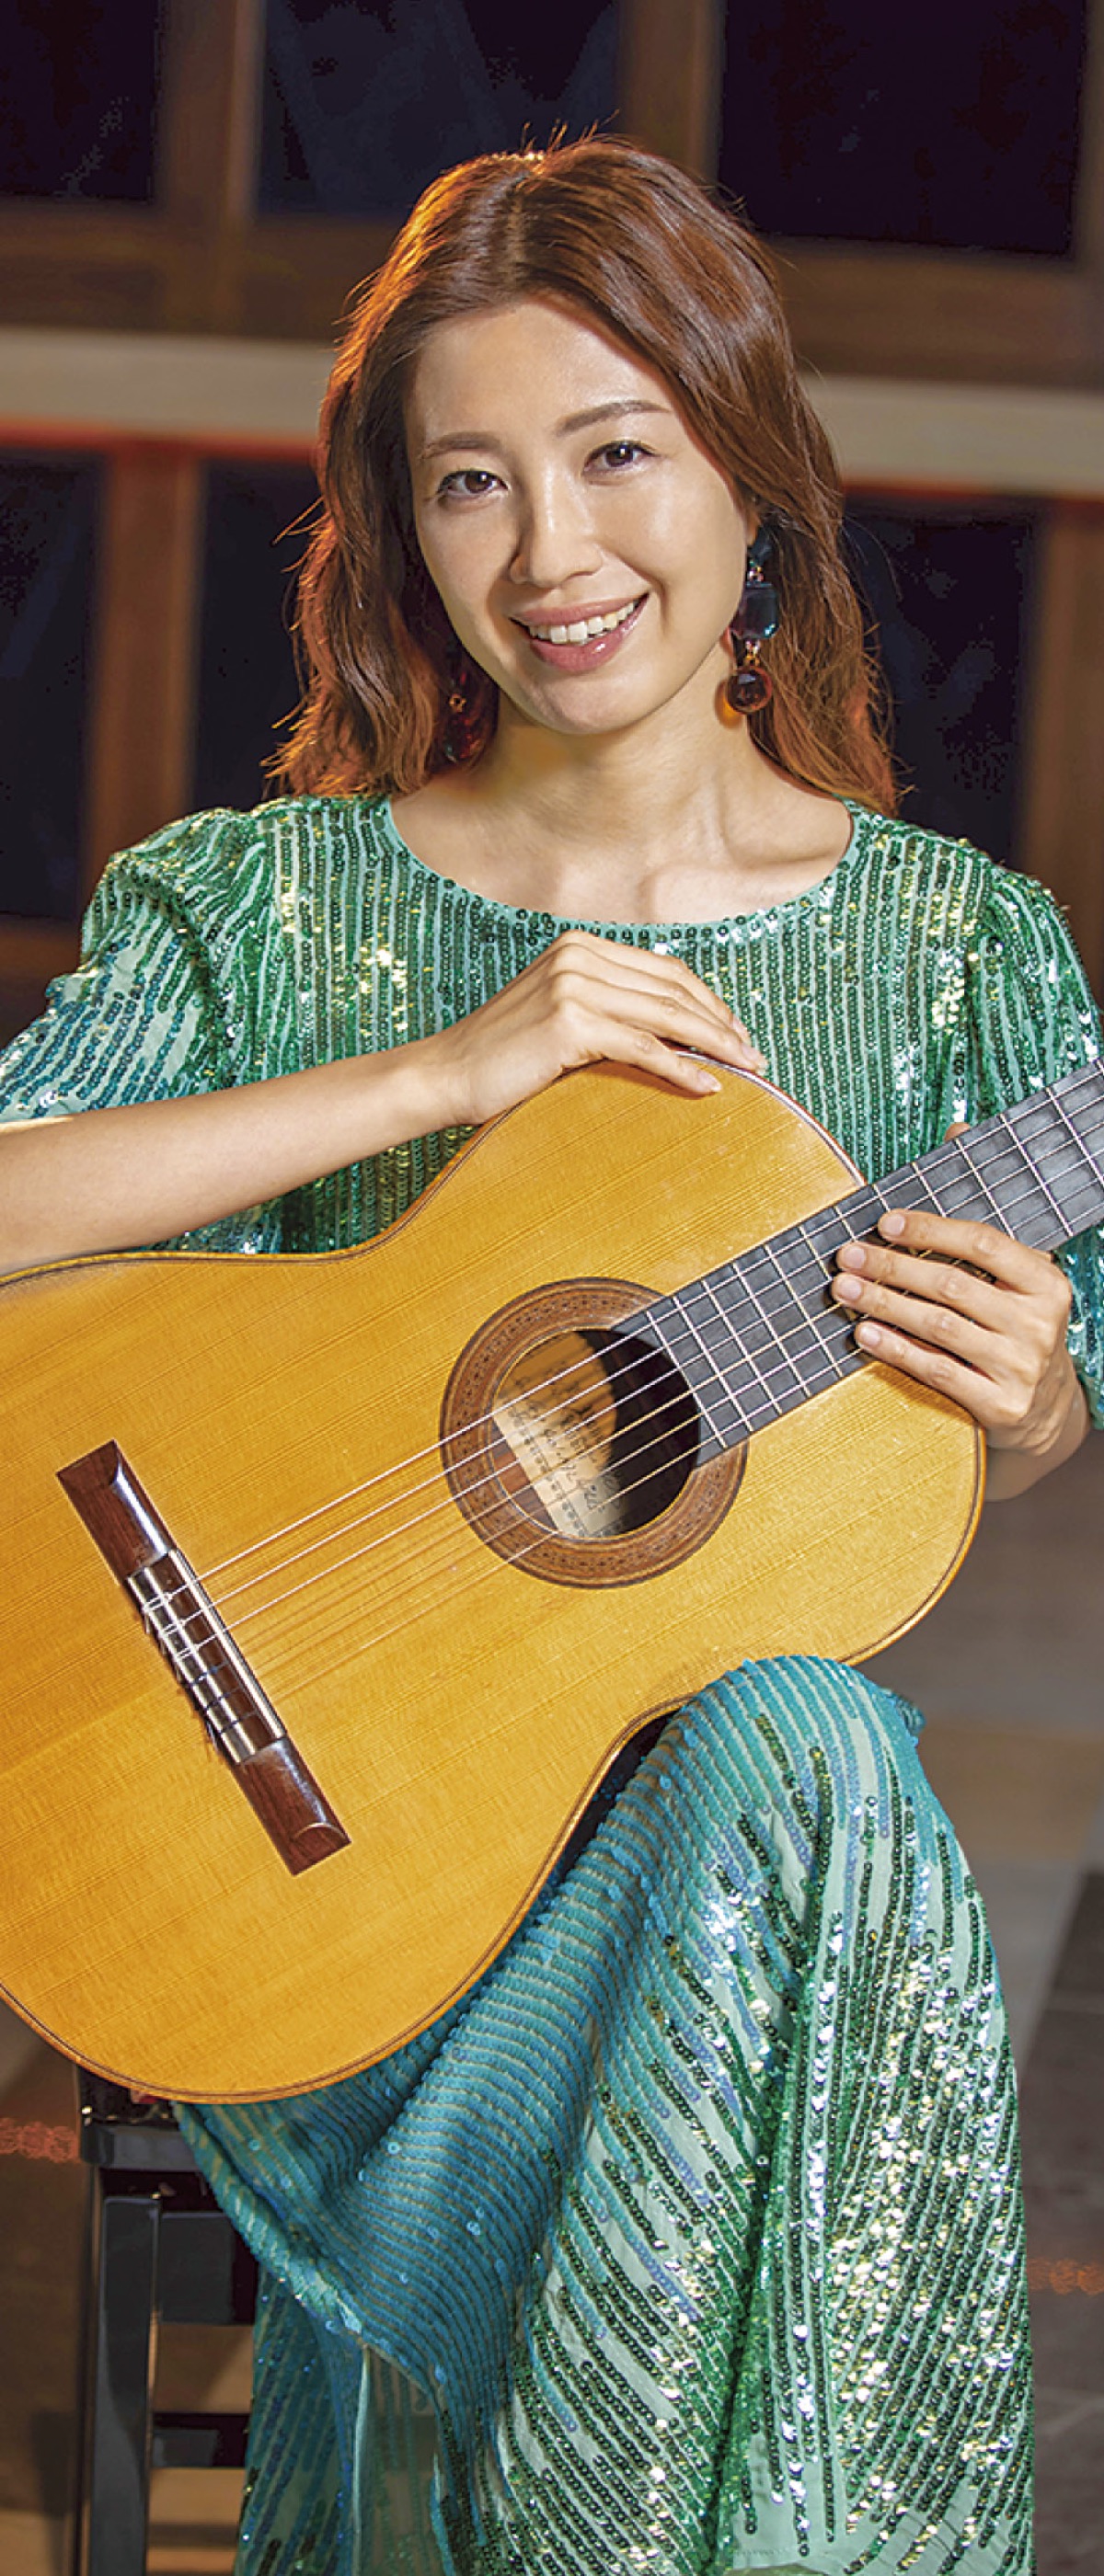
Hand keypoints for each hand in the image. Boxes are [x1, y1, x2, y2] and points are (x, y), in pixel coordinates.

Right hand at [421, 930, 765, 1128]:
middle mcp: (579, 956)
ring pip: (667, 1016)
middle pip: (674, 990)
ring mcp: (574, 985)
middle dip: (722, 1024)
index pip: (665, 970)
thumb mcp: (559, 1014)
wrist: (446, 1075)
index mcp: (580, 946)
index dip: (709, 1001)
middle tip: (755, 1054)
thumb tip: (671, 1027)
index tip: (737, 1032)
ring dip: (715, 1045)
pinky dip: (682, 1068)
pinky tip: (708, 1086)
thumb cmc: (502, 1056)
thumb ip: (606, 1004)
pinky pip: (644, 1047)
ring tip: (747, 1069)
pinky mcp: (570, 1023)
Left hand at [829, 1201, 1087, 1491]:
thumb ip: (981, 1262)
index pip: (983, 1244)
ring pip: (939, 1326)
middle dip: (893, 1266)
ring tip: (845, 1289)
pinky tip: (865, 1333)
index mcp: (1046, 1284)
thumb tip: (901, 1231)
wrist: (1049, 1407)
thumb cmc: (1016, 1334)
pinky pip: (937, 1370)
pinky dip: (896, 1349)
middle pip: (952, 1285)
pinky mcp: (1000, 1404)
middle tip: (850, 1255)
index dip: (930, 1230)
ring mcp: (1021, 1366)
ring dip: (884, 1303)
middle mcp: (1037, 1324)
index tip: (886, 1224)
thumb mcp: (1020, 1292)